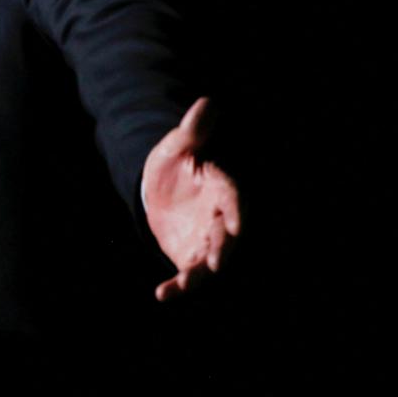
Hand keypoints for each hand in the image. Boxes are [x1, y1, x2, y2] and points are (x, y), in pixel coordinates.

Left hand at [142, 97, 241, 300]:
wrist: (161, 186)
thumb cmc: (175, 161)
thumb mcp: (179, 144)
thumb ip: (193, 130)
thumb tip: (206, 101)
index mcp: (221, 187)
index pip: (233, 198)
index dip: (236, 211)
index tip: (236, 224)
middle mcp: (220, 217)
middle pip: (225, 235)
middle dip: (222, 248)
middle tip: (216, 261)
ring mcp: (206, 240)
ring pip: (208, 261)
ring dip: (199, 274)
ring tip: (185, 284)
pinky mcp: (189, 257)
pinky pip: (186, 275)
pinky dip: (177, 286)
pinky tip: (162, 295)